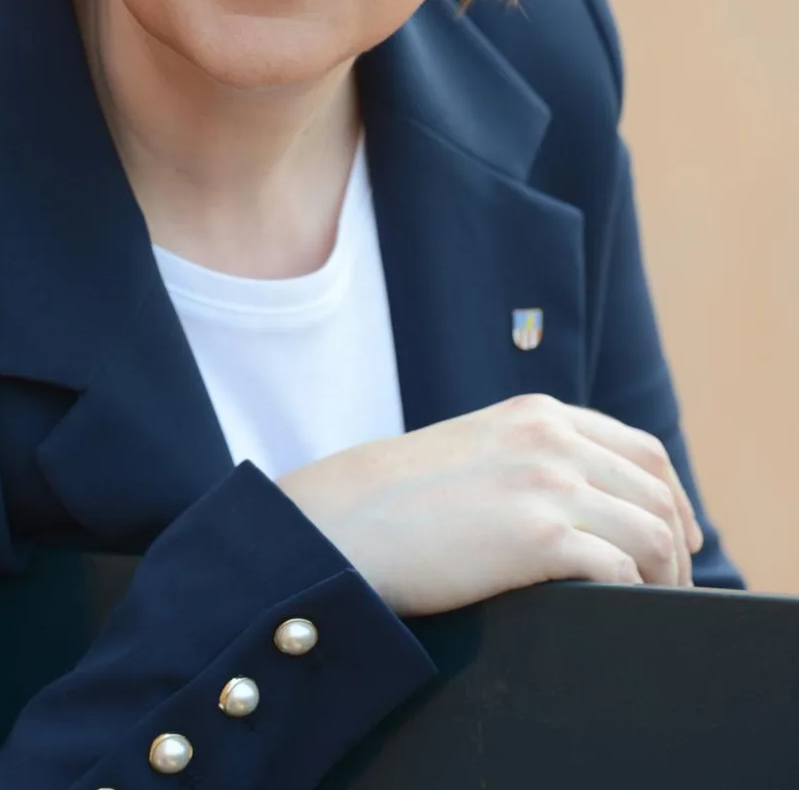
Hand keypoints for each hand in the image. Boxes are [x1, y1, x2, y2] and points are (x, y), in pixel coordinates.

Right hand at [278, 394, 703, 615]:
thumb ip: (525, 455)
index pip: (641, 449)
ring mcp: (547, 483)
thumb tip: (574, 499)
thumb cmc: (399, 497)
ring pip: (651, 532)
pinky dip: (632, 595)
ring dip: (665, 576)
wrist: (345, 519)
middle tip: (676, 585)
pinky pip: (619, 569)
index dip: (673, 496)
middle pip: (656, 490)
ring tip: (654, 606)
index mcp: (538, 414)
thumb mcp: (474, 448)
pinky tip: (619, 611)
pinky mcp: (537, 535)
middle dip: (678, 544)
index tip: (681, 535)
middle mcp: (551, 439)